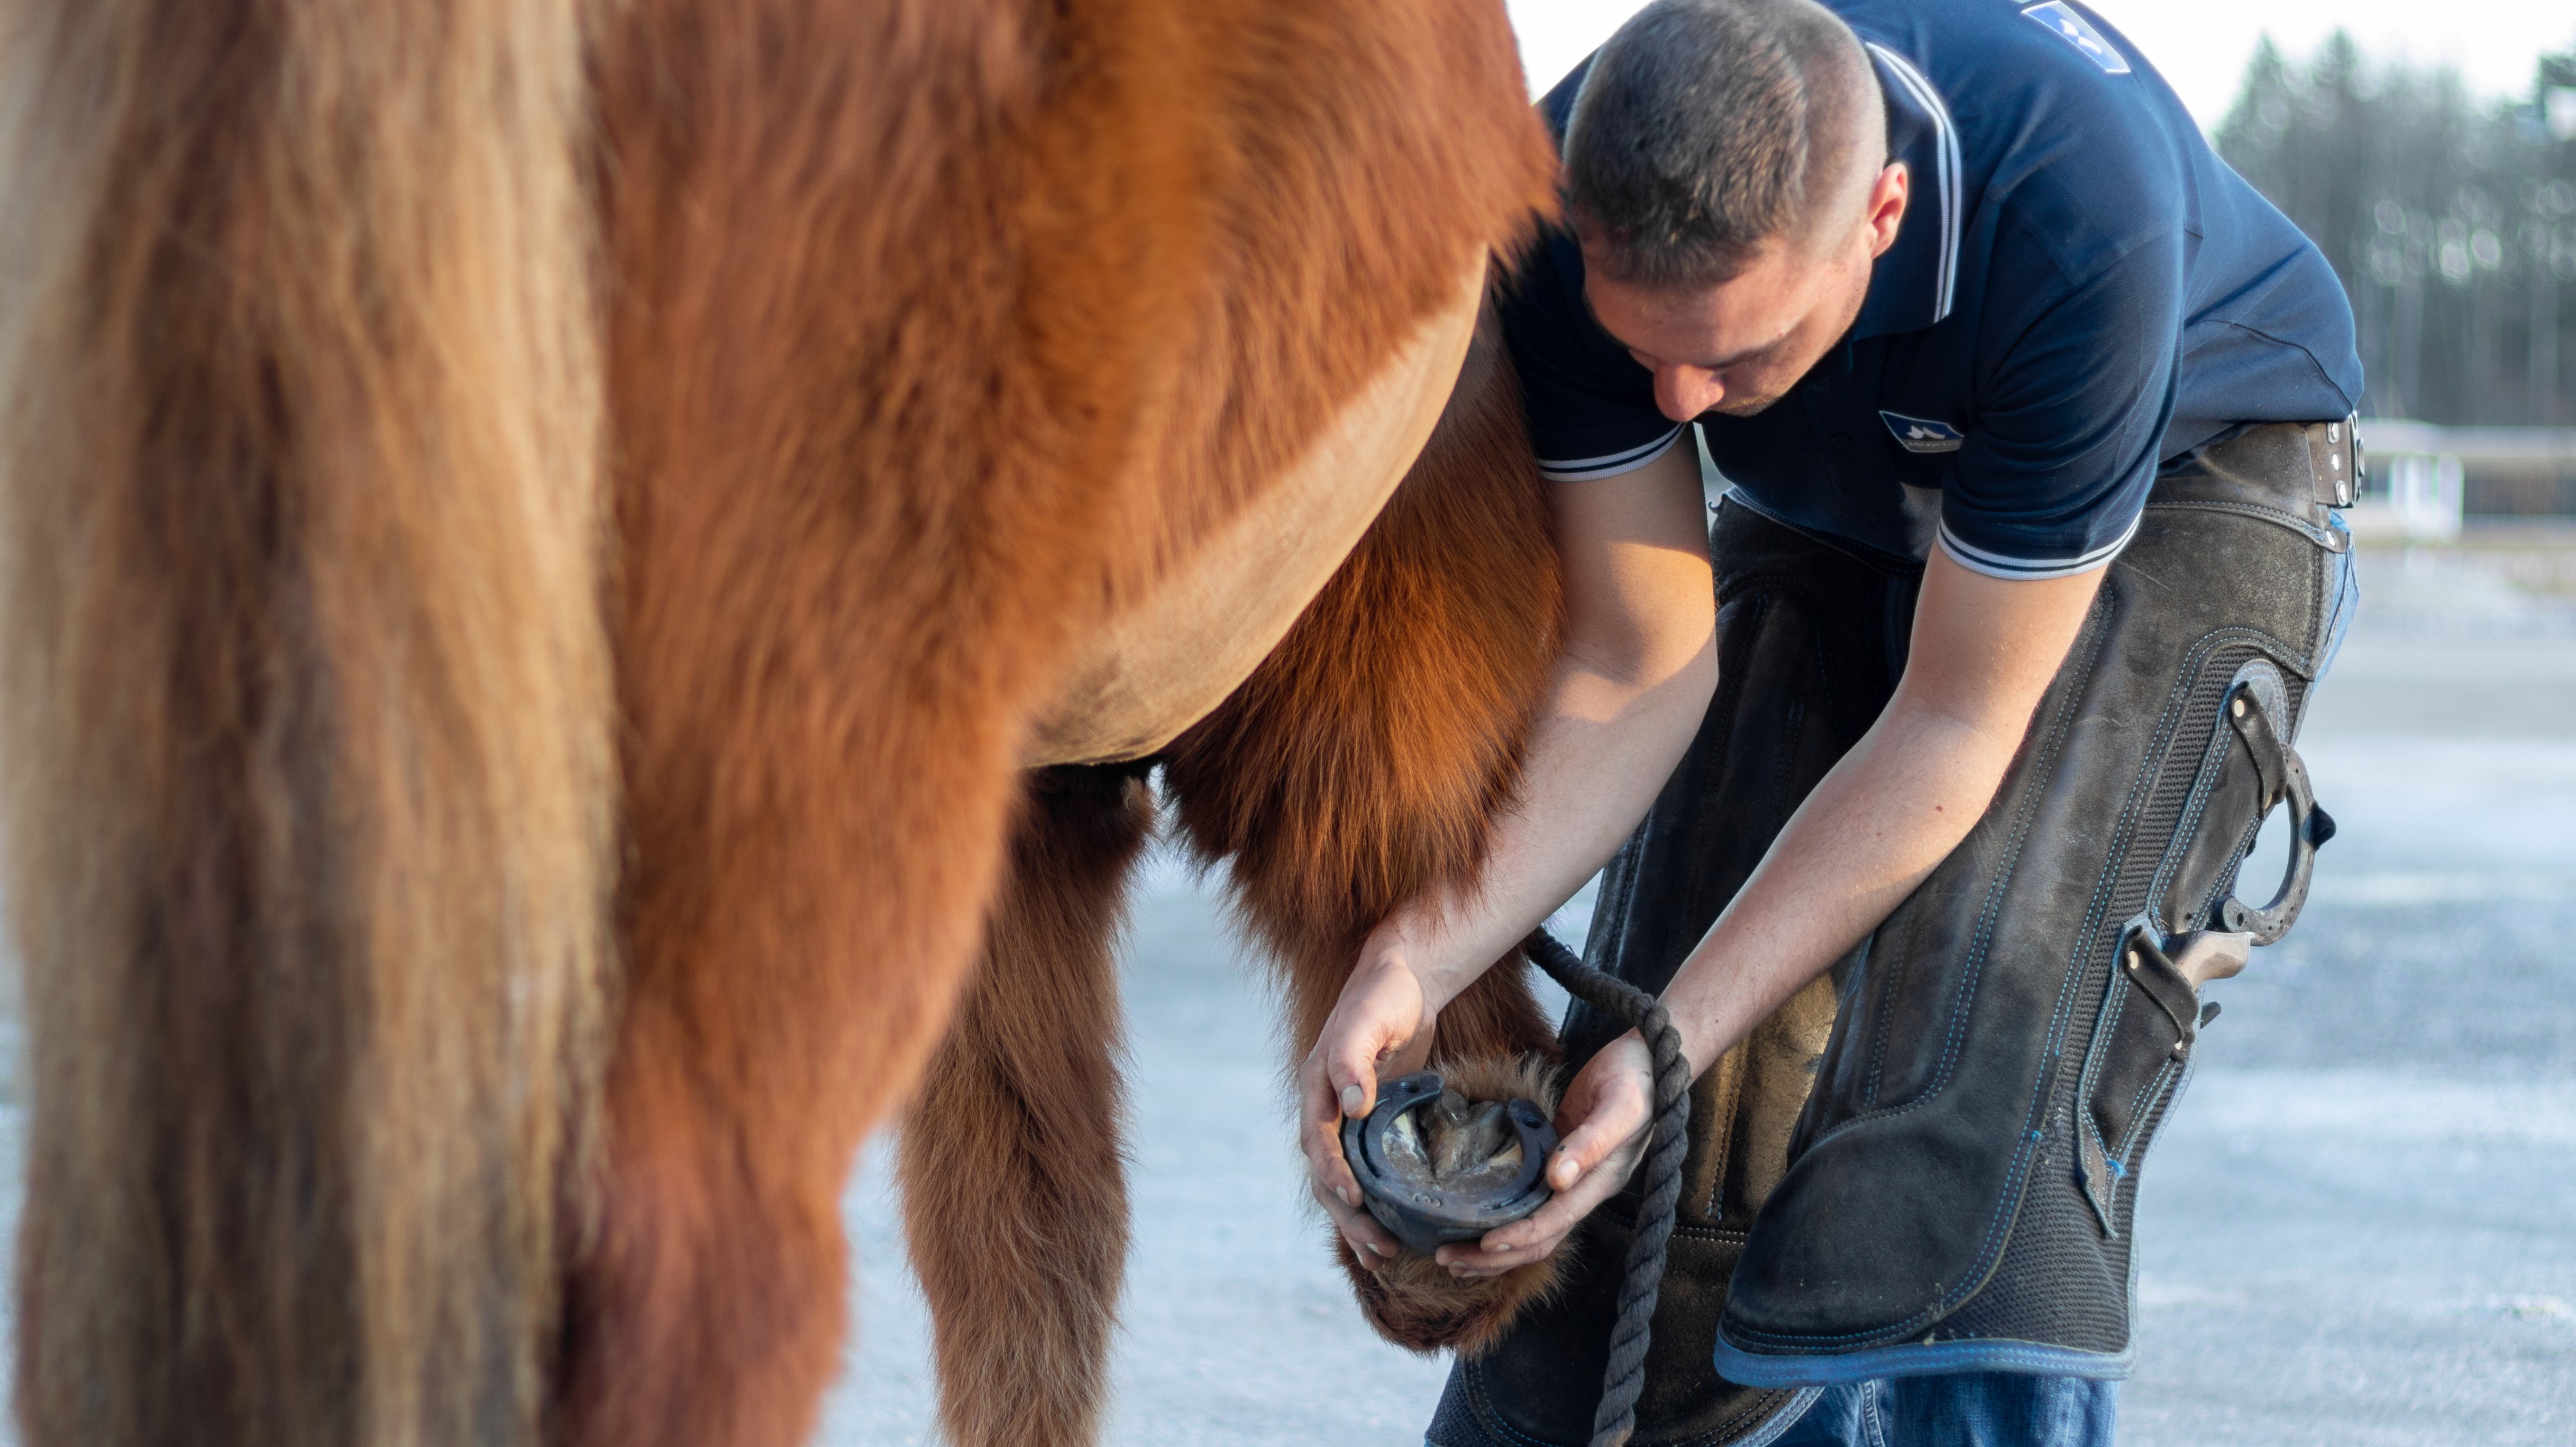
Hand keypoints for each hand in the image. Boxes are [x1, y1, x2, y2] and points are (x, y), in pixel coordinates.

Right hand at [1299, 955, 1436, 1267]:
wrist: (1404, 981)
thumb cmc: (1383, 996)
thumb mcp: (1367, 1020)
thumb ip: (1353, 1059)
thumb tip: (1350, 1107)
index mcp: (1316, 1087)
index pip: (1316, 1141)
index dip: (1332, 1174)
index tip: (1356, 1201)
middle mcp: (1326, 1109)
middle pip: (1327, 1173)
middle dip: (1348, 1214)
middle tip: (1380, 1247)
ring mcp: (1348, 1120)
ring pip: (1344, 1180)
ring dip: (1358, 1219)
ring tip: (1385, 1254)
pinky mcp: (1373, 1126)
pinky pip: (1368, 1171)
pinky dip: (1375, 1203)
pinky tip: (1396, 1229)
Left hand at [1435, 1029, 1653, 1278]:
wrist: (1651, 1059)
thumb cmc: (1638, 1080)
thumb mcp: (1620, 1107)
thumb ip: (1591, 1143)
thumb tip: (1558, 1179)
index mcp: (1599, 1183)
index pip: (1554, 1223)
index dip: (1519, 1237)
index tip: (1483, 1245)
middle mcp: (1583, 1189)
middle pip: (1537, 1239)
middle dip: (1493, 1256)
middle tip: (1446, 1259)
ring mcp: (1570, 1178)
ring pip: (1528, 1224)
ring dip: (1491, 1245)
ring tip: (1449, 1254)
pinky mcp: (1556, 1160)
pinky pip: (1525, 1197)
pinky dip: (1498, 1212)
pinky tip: (1469, 1213)